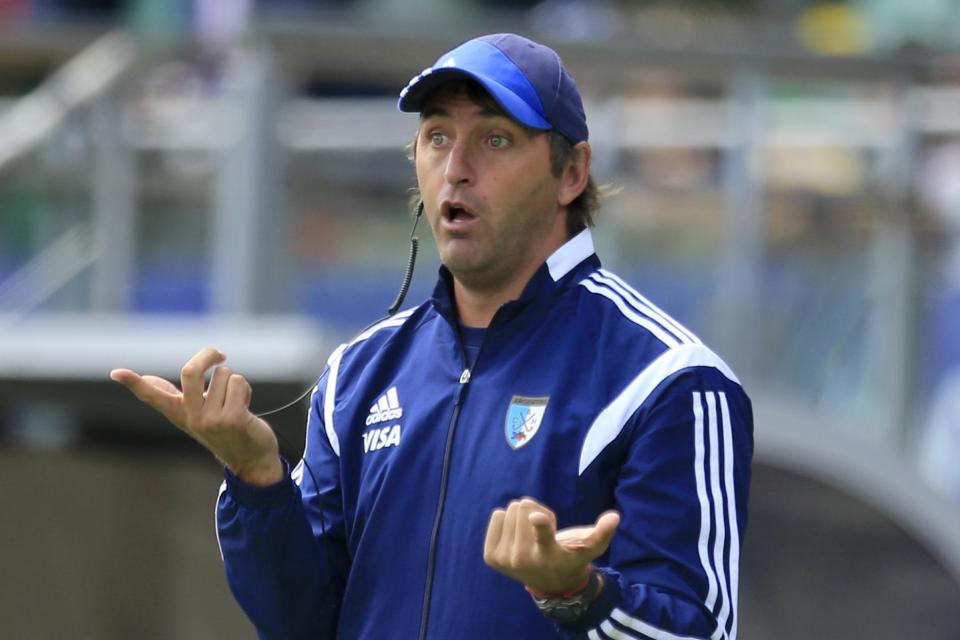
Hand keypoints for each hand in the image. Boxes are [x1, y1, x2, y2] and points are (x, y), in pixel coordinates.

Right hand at [110, 347, 282, 485]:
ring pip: (223, 374)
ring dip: (234, 382)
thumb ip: (173, 397)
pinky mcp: (233, 419)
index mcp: (179, 413)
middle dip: (207, 355)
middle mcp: (192, 417)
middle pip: (190, 371)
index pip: (152, 396)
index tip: (116, 372)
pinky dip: (244, 389)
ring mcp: (212, 419)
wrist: (251, 460)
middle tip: (219, 354)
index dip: (134, 383)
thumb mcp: (195, 415)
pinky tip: (245, 407)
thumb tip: (147, 379)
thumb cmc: (224, 431)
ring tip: (235, 403)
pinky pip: (238, 383)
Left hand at [483, 497, 619, 594]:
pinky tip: (518, 536)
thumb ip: (603, 533)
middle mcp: (525, 559)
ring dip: (523, 516)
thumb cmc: (571, 556)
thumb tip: (615, 516)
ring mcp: (506, 559)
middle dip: (535, 511)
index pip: (544, 535)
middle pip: (524, 508)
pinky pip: (497, 516)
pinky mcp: (491, 556)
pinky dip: (508, 521)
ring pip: (510, 510)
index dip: (540, 523)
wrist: (550, 583)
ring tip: (532, 534)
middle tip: (544, 530)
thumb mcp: (591, 548)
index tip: (537, 517)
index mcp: (549, 554)